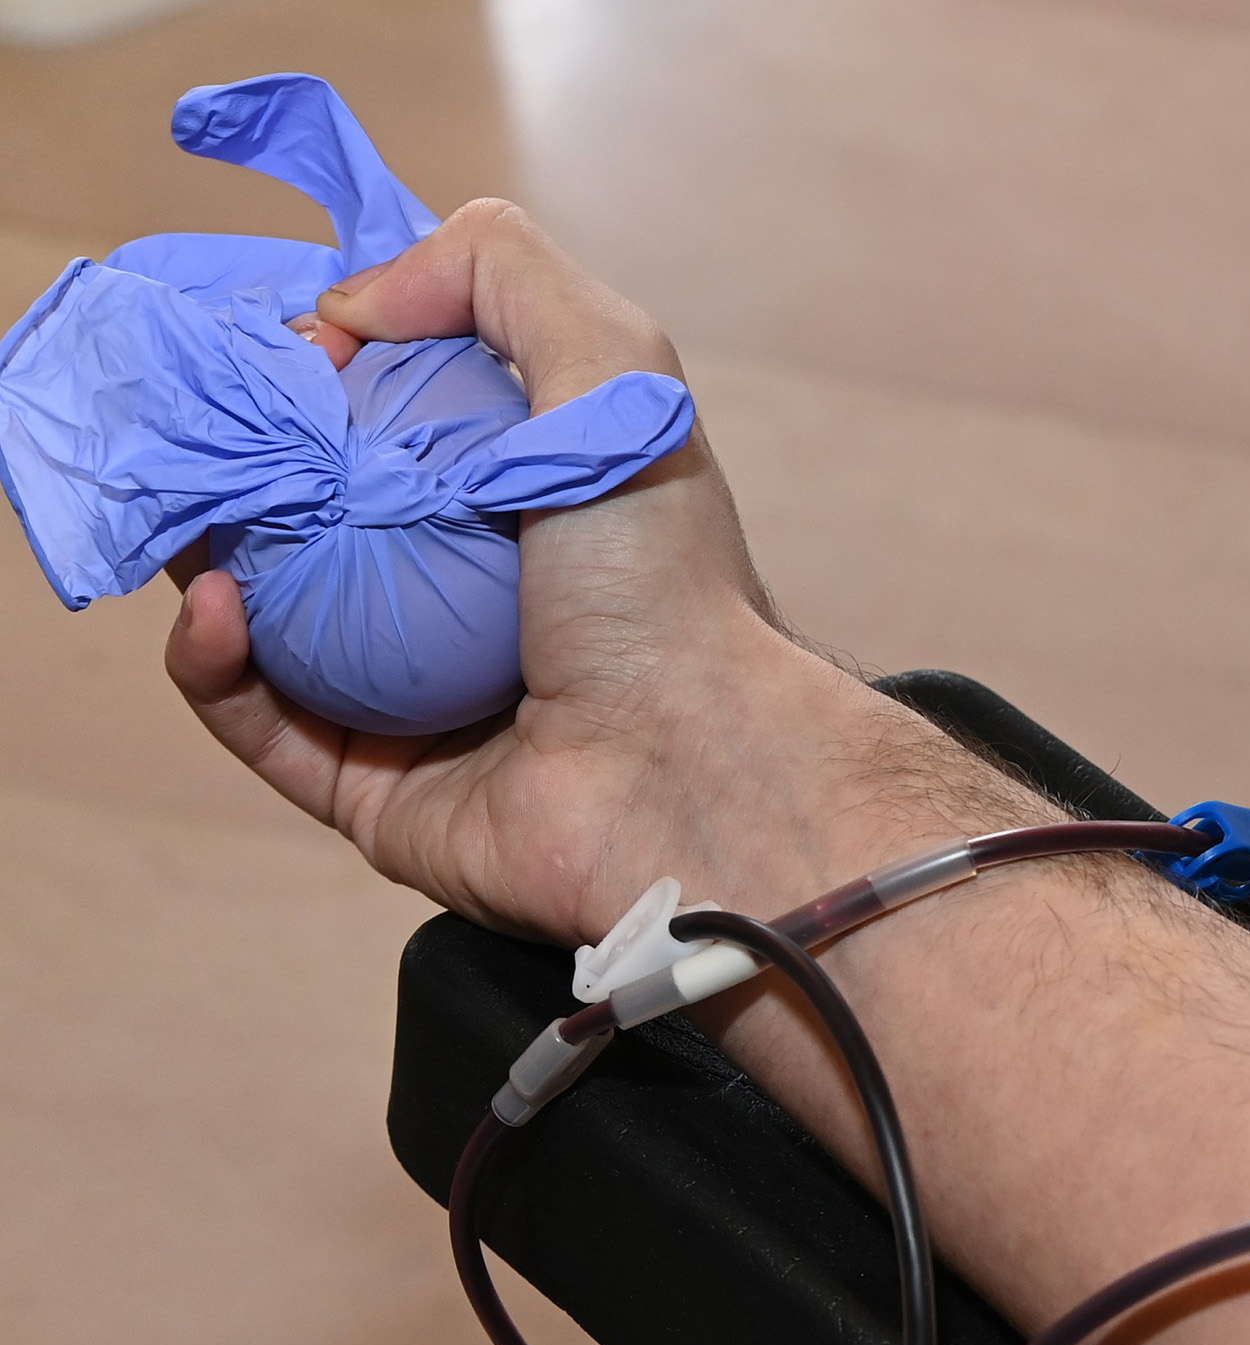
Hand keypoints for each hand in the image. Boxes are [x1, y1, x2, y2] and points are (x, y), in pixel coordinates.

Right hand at [166, 199, 998, 944]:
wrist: (689, 769)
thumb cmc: (665, 581)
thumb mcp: (614, 368)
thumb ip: (498, 275)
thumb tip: (351, 301)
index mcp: (529, 515)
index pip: (395, 430)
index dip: (325, 376)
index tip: (288, 348)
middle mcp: (473, 607)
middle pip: (317, 523)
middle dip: (240, 466)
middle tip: (199, 425)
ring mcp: (418, 705)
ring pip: (264, 621)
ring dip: (205, 554)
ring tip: (188, 506)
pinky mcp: (374, 792)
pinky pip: (257, 722)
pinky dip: (211, 659)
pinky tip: (211, 600)